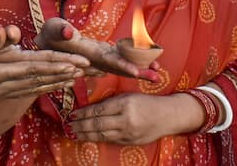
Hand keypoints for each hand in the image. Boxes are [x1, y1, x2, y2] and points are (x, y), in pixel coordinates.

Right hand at [0, 26, 89, 104]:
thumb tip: (10, 31)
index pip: (34, 66)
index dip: (56, 63)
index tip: (75, 60)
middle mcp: (4, 86)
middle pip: (40, 78)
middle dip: (64, 72)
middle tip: (87, 68)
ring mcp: (2, 92)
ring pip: (36, 86)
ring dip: (58, 81)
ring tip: (77, 76)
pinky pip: (27, 90)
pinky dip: (43, 86)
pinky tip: (52, 84)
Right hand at [36, 18, 159, 81]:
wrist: (46, 43)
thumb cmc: (49, 33)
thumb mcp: (53, 28)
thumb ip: (59, 29)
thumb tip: (68, 31)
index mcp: (85, 53)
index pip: (105, 60)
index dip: (121, 65)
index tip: (136, 71)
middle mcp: (94, 59)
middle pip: (118, 67)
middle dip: (137, 72)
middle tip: (157, 76)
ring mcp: (98, 59)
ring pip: (121, 65)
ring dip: (138, 68)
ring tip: (157, 70)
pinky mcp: (100, 54)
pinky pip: (119, 60)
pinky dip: (132, 61)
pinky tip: (146, 61)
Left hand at [66, 93, 183, 144]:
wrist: (168, 115)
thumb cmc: (145, 102)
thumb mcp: (128, 96)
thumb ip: (110, 101)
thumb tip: (89, 108)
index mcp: (124, 104)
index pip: (98, 110)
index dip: (83, 113)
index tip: (72, 115)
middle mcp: (126, 119)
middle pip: (98, 124)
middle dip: (81, 126)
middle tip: (68, 127)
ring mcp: (129, 133)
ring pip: (102, 135)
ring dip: (86, 135)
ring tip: (74, 134)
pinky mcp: (131, 142)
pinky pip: (110, 140)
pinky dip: (97, 139)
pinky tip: (88, 137)